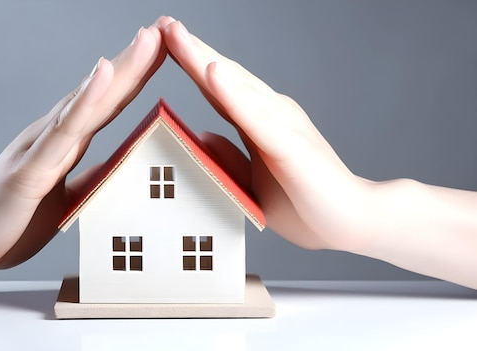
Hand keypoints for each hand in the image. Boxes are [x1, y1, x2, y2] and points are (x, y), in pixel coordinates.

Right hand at [0, 25, 166, 272]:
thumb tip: (122, 165)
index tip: (165, 51)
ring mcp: (42, 148)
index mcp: (67, 144)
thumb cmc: (11, 218)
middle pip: (104, 93)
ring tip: (146, 39)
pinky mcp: (30, 170)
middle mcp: (56, 136)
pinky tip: (103, 74)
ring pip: (88, 103)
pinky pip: (63, 132)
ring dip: (119, 70)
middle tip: (167, 28)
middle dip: (137, 61)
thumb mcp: (65, 198)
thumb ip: (90, 177)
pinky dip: (85, 101)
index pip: (109, 104)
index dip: (137, 77)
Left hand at [157, 17, 476, 288]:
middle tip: (162, 21)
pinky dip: (232, 94)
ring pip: (235, 87)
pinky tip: (211, 73)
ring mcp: (281, 125)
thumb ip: (228, 158)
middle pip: (222, 77)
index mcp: (259, 122)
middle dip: (189, 49)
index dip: (190, 63)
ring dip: (203, 59)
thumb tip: (200, 136)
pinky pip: (255, 117)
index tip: (163, 40)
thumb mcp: (251, 183)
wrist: (353, 222)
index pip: (217, 88)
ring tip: (175, 33)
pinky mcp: (289, 144)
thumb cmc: (306, 204)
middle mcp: (270, 114)